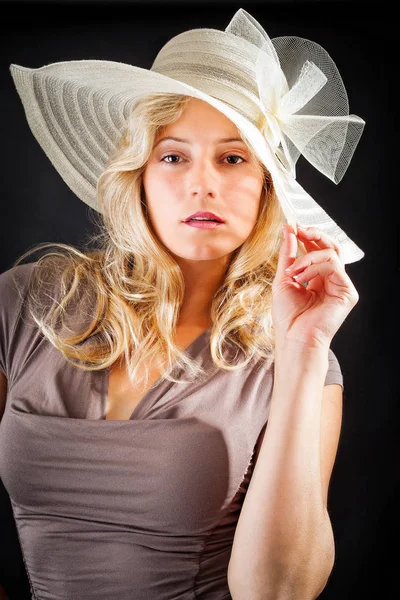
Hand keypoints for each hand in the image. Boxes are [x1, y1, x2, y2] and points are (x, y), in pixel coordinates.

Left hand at [272, 223, 359, 348]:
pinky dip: (315, 267)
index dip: (307, 235)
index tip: (293, 226)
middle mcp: (332, 280)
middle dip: (314, 235)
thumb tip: (289, 228)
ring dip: (308, 256)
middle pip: (331, 246)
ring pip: (332, 253)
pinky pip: (334, 266)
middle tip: (299, 230)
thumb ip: (288, 254)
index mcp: (318, 277)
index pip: (318, 249)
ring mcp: (341, 285)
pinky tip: (302, 278)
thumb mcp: (284, 278)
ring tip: (294, 270)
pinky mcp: (347, 292)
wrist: (293, 337)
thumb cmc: (288, 316)